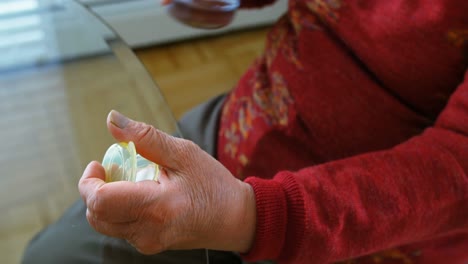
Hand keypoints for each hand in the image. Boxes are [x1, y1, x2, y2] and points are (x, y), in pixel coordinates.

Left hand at [78, 110, 255, 254]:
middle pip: (96, 215)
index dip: (89, 181)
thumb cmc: (213, 184)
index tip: (100, 163)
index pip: (100, 201)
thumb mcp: (184, 153)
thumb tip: (111, 119)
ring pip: (104, 224)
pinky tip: (140, 194)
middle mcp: (147, 232)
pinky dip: (119, 209)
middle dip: (95, 190)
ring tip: (130, 180)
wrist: (235, 219)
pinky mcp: (150, 246)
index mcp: (156, 207)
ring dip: (106, 200)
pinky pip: (119, 228)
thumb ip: (145, 137)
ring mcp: (148, 243)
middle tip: (114, 169)